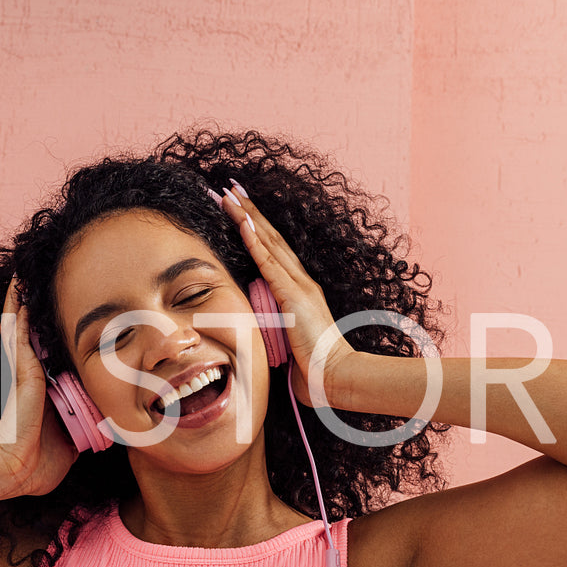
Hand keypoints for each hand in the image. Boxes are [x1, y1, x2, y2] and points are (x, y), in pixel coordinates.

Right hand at [0, 273, 79, 497]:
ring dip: (24, 299)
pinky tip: (20, 284)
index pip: (51, 354)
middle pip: (33, 333)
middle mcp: (30, 374)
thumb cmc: (42, 460)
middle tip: (39, 282)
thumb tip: (105, 423)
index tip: (67, 315)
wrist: (19, 469)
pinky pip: (17, 329)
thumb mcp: (73, 437)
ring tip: (26, 273)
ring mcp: (23, 368)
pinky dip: (18, 306)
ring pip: (22, 324)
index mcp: (44, 389)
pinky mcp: (20, 367)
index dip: (56, 335)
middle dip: (37, 309)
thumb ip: (85, 424)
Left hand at [215, 180, 359, 405]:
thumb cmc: (314, 367)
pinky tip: (243, 224)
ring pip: (269, 243)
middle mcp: (301, 281)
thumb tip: (258, 327)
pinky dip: (256, 243)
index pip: (273, 250)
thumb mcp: (288, 341)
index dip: (255, 227)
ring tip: (229, 195)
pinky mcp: (295, 297)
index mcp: (299, 290)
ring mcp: (299, 286)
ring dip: (247, 218)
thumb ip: (275, 327)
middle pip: (270, 238)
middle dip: (249, 211)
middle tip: (229, 188)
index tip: (238, 207)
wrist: (336, 377)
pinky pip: (270, 264)